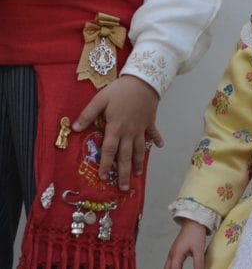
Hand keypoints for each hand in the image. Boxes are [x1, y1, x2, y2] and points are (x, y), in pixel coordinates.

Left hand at [72, 74, 163, 190]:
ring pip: (139, 149)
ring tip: (137, 175)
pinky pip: (153, 133)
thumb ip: (88, 115)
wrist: (144, 81)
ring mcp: (141, 128)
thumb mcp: (100, 99)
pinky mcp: (150, 122)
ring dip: (138, 163)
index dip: (105, 164)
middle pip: (125, 156)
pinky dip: (157, 140)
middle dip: (123, 172)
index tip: (103, 177)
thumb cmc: (120, 90)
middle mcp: (129, 132)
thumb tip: (74, 128)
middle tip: (123, 188)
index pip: (109, 150)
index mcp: (116, 128)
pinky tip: (160, 147)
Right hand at [165, 219, 206, 268]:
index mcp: (176, 254)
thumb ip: (198, 263)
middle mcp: (172, 254)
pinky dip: (174, 267)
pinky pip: (172, 263)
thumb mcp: (199, 250)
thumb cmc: (195, 233)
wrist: (194, 221)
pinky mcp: (176, 251)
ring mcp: (173, 252)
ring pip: (168, 266)